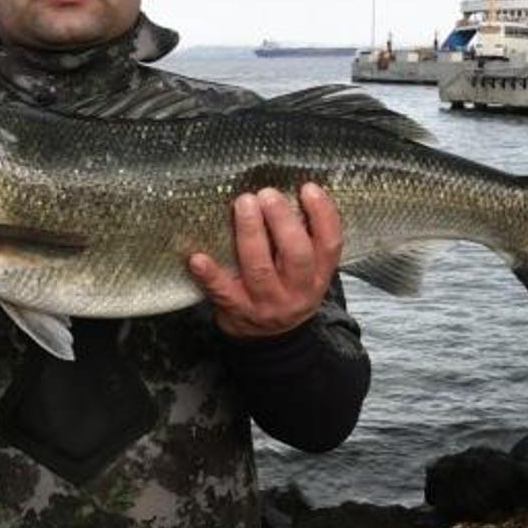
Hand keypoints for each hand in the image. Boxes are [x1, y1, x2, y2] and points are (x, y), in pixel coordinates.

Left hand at [188, 183, 342, 338]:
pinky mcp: (238, 311)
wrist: (269, 339)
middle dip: (281, 221)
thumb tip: (286, 189)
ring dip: (250, 234)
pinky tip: (198, 257)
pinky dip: (210, 274)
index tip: (307, 188)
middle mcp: (297, 291)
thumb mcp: (305, 270)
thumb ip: (303, 237)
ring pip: (260, 269)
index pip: (329, 244)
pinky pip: (222, 291)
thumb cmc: (285, 288)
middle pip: (296, 255)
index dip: (322, 215)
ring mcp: (267, 303)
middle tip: (266, 194)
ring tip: (243, 204)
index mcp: (318, 275)